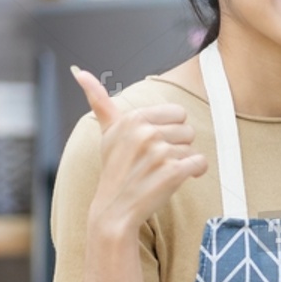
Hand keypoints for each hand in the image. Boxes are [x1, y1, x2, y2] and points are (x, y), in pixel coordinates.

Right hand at [75, 65, 207, 235]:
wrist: (115, 210)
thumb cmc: (115, 170)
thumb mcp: (107, 132)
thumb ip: (99, 100)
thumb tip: (80, 72)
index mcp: (133, 118)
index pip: (177, 113)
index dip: (169, 131)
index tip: (152, 145)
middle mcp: (145, 133)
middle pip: (187, 130)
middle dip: (176, 146)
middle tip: (155, 162)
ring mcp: (159, 153)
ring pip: (192, 149)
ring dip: (181, 162)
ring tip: (159, 173)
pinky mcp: (173, 172)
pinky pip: (200, 164)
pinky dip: (193, 173)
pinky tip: (174, 180)